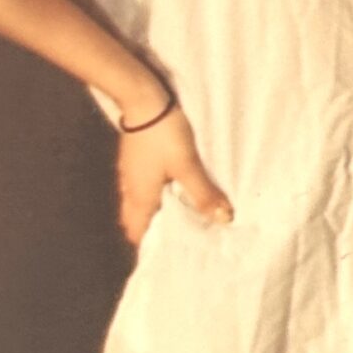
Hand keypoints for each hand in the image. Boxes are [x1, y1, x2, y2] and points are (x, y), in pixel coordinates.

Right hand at [116, 100, 230, 244]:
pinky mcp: (134, 159)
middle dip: (151, 229)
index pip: (136, 231)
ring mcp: (129, 173)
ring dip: (153, 210)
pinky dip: (153, 193)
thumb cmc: (163, 135)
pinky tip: (170, 187)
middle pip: (134, 218)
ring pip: (137, 201)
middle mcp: (130, 188)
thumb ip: (203, 194)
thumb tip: (222, 220)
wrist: (143, 101)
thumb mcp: (188, 166)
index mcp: (139, 197)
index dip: (149, 244)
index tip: (168, 252)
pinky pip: (140, 185)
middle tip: (177, 235)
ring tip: (179, 214)